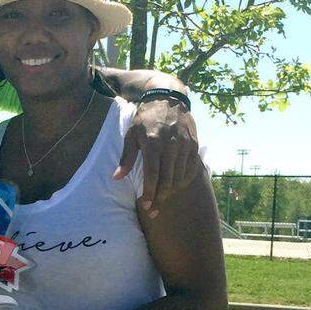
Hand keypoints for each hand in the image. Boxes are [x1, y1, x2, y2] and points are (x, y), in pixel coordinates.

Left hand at [115, 97, 199, 215]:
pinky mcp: (194, 144)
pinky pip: (192, 169)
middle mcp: (171, 144)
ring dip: (171, 191)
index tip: (146, 205)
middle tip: (153, 210)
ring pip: (180, 176)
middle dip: (160, 198)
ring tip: (162, 199)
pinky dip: (184, 180)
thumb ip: (126, 158)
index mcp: (153, 142)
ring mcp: (184, 144)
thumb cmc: (145, 118)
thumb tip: (116, 178)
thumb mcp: (131, 134)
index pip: (152, 174)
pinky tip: (176, 186)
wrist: (167, 98)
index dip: (149, 192)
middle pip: (168, 179)